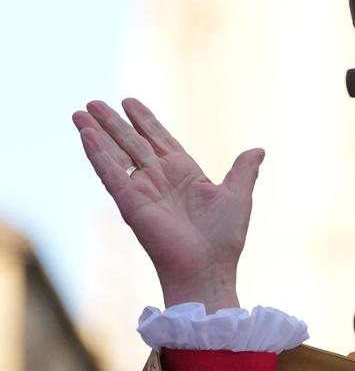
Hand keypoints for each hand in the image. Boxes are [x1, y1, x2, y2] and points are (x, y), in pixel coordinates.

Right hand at [73, 98, 263, 311]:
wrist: (208, 268)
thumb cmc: (223, 238)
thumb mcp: (238, 196)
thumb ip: (243, 170)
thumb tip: (258, 149)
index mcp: (184, 173)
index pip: (159, 139)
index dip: (144, 120)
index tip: (129, 101)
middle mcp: (159, 178)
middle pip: (132, 142)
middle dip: (113, 122)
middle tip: (93, 102)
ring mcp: (142, 189)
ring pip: (116, 153)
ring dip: (98, 132)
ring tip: (81, 111)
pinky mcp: (130, 202)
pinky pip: (110, 173)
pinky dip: (97, 153)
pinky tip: (85, 134)